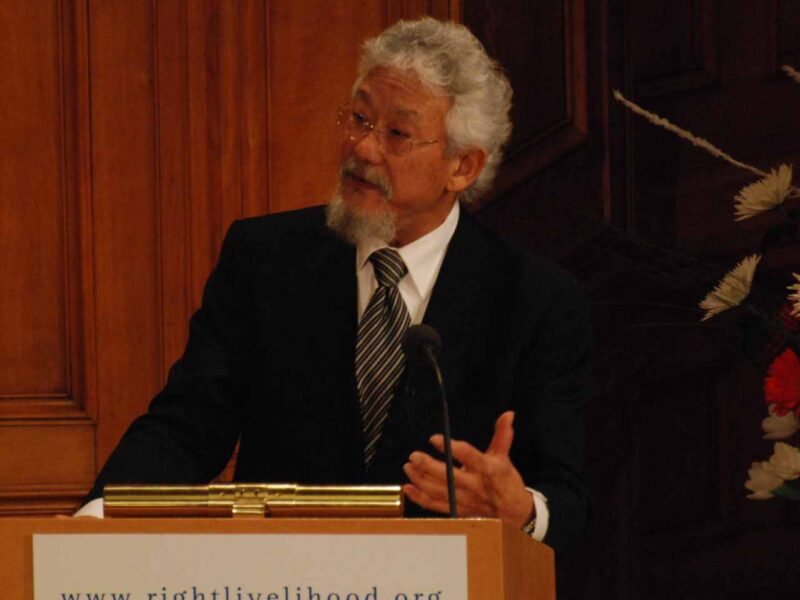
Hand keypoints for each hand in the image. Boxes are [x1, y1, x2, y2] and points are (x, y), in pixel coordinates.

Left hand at [402, 411, 534, 528]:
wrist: (513, 512)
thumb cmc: (506, 482)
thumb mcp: (504, 456)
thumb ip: (502, 434)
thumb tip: (508, 415)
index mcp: (486, 468)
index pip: (467, 456)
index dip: (451, 447)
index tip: (434, 439)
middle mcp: (474, 485)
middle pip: (448, 476)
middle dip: (428, 466)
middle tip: (414, 456)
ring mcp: (464, 499)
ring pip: (438, 491)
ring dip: (421, 480)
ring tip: (409, 467)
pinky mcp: (457, 510)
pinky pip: (436, 505)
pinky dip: (420, 498)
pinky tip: (408, 488)